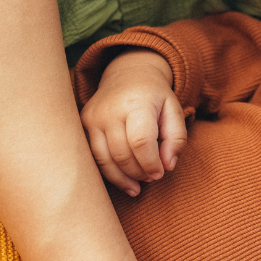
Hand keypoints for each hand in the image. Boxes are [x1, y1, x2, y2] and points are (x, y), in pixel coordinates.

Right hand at [80, 49, 187, 194]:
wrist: (127, 74)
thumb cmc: (155, 97)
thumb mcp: (174, 111)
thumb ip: (176, 138)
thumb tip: (168, 166)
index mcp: (136, 103)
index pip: (140, 141)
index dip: (151, 163)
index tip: (160, 173)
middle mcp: (110, 110)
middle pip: (122, 154)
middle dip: (139, 172)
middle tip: (152, 178)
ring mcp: (93, 117)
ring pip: (104, 159)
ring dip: (123, 178)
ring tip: (138, 186)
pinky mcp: (84, 125)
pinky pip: (94, 157)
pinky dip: (110, 174)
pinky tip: (125, 182)